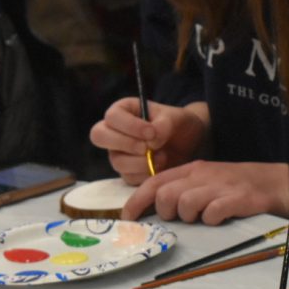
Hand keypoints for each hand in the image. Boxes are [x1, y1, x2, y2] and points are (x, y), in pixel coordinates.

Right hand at [89, 97, 206, 183]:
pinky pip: (129, 177)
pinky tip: (160, 167)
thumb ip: (163, 125)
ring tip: (162, 156)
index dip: (129, 126)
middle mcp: (115, 132)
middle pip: (99, 136)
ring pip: (117, 161)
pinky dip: (146, 175)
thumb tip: (151, 140)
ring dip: (141, 162)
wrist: (188, 143)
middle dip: (125, 144)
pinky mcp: (127, 172)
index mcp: (123, 111)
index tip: (151, 132)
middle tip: (147, 147)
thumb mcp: (175, 118)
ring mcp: (118, 153)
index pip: (112, 116)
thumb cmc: (177, 124)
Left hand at [121, 159, 288, 222]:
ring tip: (205, 217)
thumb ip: (182, 190)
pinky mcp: (236, 199)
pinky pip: (212, 213)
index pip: (154, 183)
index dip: (136, 202)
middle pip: (166, 195)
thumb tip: (155, 210)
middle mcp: (202, 175)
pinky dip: (213, 220)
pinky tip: (222, 218)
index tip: (127, 220)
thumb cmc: (236, 185)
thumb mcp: (206, 180)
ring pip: (185, 205)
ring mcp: (219, 186)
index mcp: (192, 169)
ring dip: (191, 217)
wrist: (276, 182)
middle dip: (167, 213)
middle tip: (183, 218)